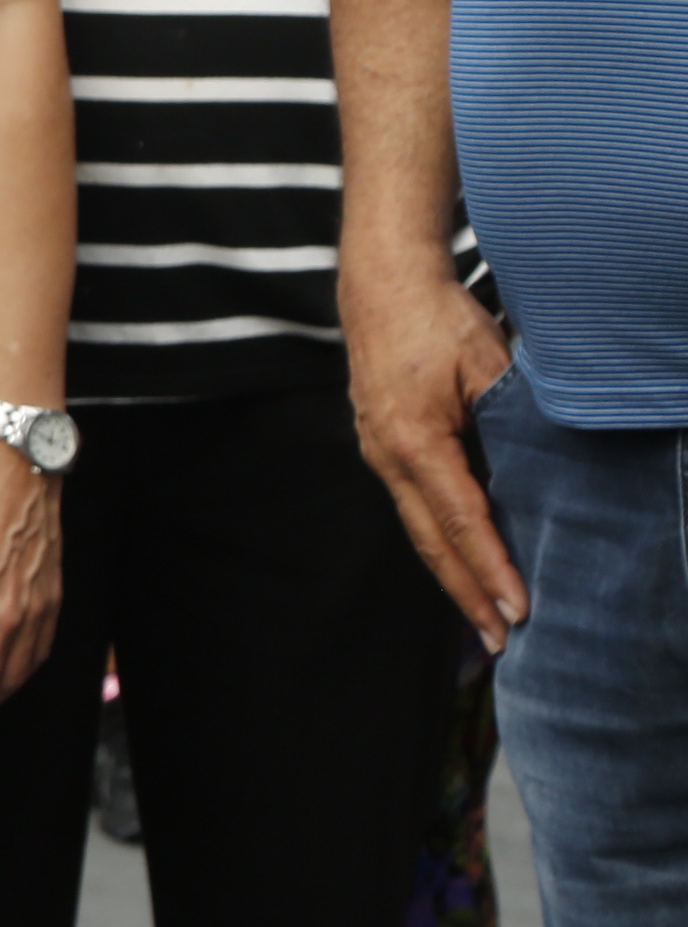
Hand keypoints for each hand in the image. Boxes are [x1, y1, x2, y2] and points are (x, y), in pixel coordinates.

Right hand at [346, 257, 526, 648]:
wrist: (381, 283)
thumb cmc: (436, 317)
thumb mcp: (488, 363)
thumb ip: (513, 417)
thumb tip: (547, 469)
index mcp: (414, 439)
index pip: (461, 520)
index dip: (492, 569)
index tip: (519, 610)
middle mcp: (387, 455)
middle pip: (430, 541)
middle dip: (466, 594)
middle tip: (500, 643)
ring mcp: (378, 451)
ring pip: (419, 528)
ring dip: (451, 574)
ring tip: (483, 618)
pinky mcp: (382, 444)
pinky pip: (413, 505)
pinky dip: (439, 541)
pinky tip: (460, 560)